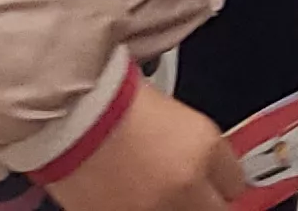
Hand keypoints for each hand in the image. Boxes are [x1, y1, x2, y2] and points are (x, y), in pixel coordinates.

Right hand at [48, 87, 245, 210]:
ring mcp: (153, 209)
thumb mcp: (168, 110)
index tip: (216, 180)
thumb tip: (207, 162)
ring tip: (153, 187)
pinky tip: (127, 194)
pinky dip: (140, 206)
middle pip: (220, 210)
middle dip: (206, 198)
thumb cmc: (106, 97)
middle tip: (190, 188)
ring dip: (174, 203)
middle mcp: (185, 186)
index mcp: (204, 148)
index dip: (223, 178)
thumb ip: (195, 143)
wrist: (61, 112)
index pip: (237, 182)